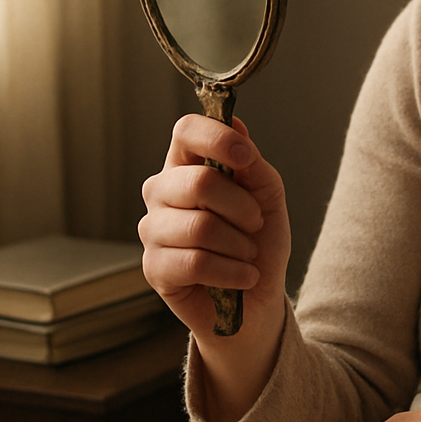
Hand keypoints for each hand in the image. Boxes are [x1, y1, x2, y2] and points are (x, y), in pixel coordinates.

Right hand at [138, 114, 289, 420]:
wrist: (257, 298)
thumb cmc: (258, 240)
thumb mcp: (267, 196)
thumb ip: (251, 163)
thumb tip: (235, 123)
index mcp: (187, 165)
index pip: (185, 131)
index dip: (215, 138)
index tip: (246, 157)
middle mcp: (162, 192)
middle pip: (198, 182)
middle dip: (242, 207)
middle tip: (255, 225)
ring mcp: (153, 230)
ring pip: (200, 227)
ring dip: (239, 245)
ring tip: (247, 255)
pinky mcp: (153, 268)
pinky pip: (196, 262)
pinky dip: (232, 272)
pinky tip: (243, 277)